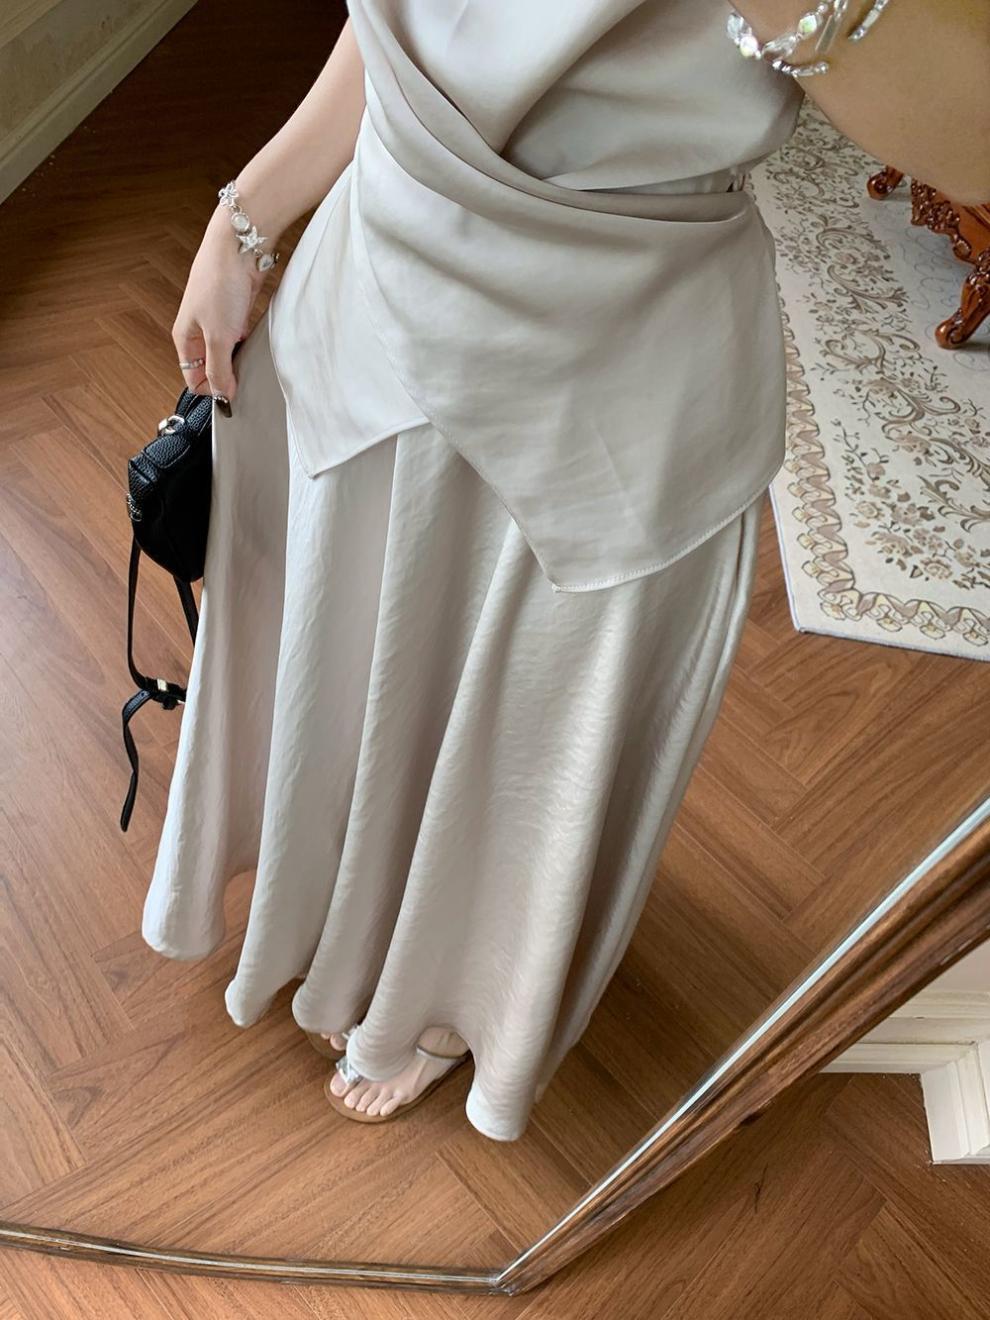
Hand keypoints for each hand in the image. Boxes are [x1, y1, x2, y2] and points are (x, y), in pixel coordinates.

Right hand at [171, 206, 273, 411]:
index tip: (233, 394)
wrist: (239, 246)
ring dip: (238, 361)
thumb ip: (219, 368)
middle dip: (226, 376)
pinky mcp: (236, 312)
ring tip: (250, 362)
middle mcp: (198, 331)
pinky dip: (247, 345)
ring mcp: (217, 321)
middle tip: (245, 379)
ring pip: (226, 354)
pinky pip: (240, 339)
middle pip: (210, 367)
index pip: (193, 378)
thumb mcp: (218, 336)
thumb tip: (222, 396)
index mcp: (185, 338)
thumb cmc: (220, 284)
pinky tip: (256, 344)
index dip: (212, 390)